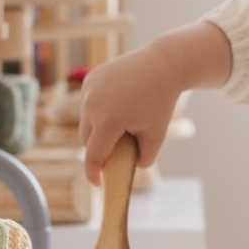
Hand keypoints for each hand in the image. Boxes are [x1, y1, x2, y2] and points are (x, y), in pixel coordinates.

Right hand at [78, 21, 233, 185]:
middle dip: (99, 148)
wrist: (162, 65)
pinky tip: (116, 105)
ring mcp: (88, 91)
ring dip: (96, 129)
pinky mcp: (89, 80)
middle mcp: (92, 106)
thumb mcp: (156, 136)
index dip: (94, 173)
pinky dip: (97, 110)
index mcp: (108, 122)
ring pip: (85, 122)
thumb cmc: (161, 101)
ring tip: (119, 124)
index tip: (98, 184)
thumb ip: (144, 159)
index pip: (94, 155)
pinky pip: (87, 104)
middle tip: (118, 149)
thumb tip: (131, 168)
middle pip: (87, 140)